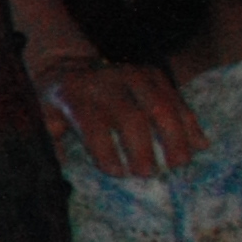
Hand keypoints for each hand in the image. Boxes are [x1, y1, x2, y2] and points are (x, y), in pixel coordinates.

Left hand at [34, 60, 204, 177]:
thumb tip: (59, 171)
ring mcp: (133, 74)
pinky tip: (200, 144)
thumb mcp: (42, 119)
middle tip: (149, 174)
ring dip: (175, 136)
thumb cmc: (55, 104)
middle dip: (142, 147)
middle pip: (131, 116)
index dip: (105, 150)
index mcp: (75, 95)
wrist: (69, 67)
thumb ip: (50, 143)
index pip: (92, 124)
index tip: (118, 174)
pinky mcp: (154, 73)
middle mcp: (106, 82)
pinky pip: (177, 98)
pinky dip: (190, 122)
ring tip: (180, 162)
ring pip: (161, 104)